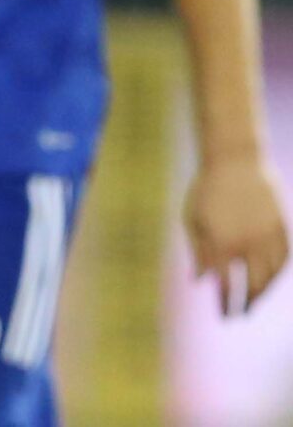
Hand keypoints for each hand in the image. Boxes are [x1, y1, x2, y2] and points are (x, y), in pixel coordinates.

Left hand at [184, 155, 288, 314]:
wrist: (234, 160)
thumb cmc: (206, 189)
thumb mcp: (193, 219)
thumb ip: (198, 252)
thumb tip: (200, 282)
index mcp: (221, 243)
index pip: (226, 286)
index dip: (226, 304)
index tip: (225, 315)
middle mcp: (247, 244)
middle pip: (252, 285)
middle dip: (246, 304)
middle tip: (240, 315)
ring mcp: (268, 236)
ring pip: (272, 275)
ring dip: (264, 291)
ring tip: (254, 300)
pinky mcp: (282, 227)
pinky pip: (285, 258)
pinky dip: (278, 272)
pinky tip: (270, 279)